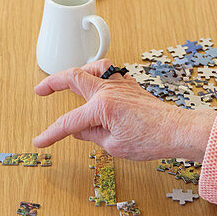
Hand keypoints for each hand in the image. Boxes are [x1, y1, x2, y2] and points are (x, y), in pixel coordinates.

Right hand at [33, 58, 216, 161]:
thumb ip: (91, 135)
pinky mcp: (131, 86)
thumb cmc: (151, 140)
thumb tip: (78, 129)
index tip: (39, 141)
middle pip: (74, 77)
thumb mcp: (114, 146)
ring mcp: (121, 85)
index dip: (51, 133)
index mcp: (102, 107)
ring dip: (77, 72)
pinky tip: (96, 86)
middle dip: (53, 83)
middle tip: (40, 90)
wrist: (177, 131)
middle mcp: (109, 90)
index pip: (69, 122)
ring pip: (93, 69)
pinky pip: (109, 74)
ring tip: (68, 82)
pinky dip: (97, 76)